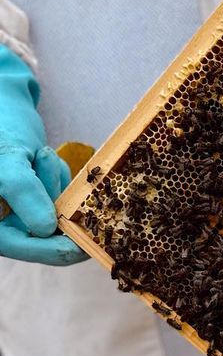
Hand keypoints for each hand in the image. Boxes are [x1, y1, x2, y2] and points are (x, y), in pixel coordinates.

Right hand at [0, 46, 86, 265]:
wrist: (5, 105)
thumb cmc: (0, 127)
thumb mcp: (8, 159)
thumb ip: (23, 191)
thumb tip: (46, 229)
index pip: (18, 246)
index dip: (51, 250)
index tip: (81, 247)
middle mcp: (2, 219)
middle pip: (42, 234)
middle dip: (52, 199)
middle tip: (44, 160)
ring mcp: (19, 209)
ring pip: (56, 214)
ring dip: (55, 183)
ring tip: (38, 154)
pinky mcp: (36, 196)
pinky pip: (61, 197)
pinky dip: (59, 178)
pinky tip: (41, 156)